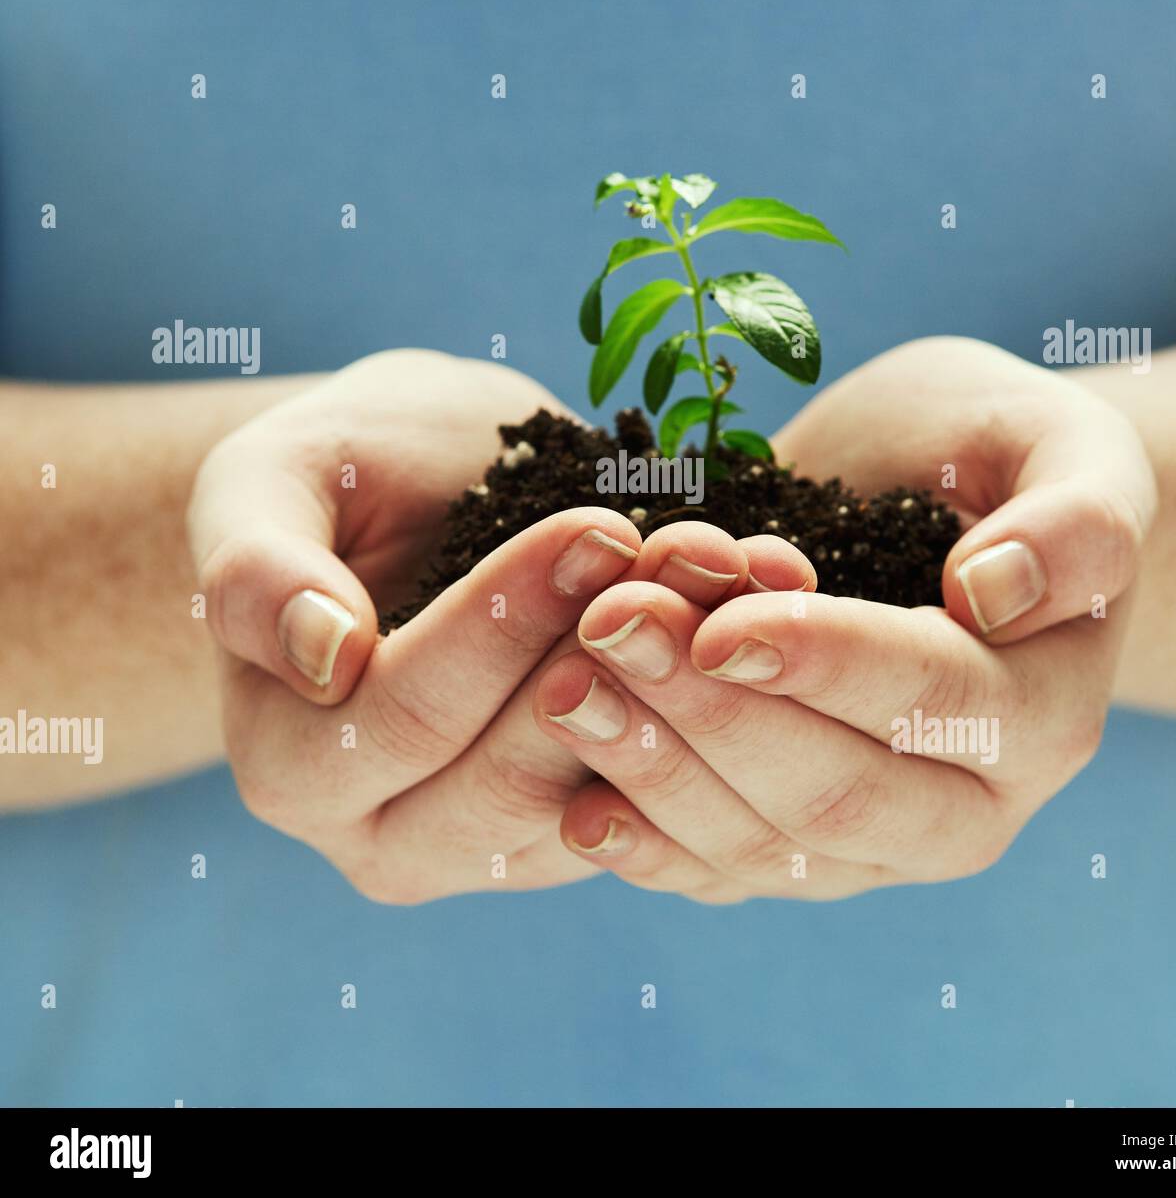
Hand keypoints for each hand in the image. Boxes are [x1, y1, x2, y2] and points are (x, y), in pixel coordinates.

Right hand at [187, 350, 810, 901]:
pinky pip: (668, 795)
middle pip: (513, 780)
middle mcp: (391, 835)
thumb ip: (258, 566)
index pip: (405, 717)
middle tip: (691, 549)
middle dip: (612, 657)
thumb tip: (321, 656)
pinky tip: (770, 610)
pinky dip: (726, 705)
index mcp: (296, 765)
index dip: (505, 623)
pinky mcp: (592, 829)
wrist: (427, 495)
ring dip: (688, 685)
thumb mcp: (272, 481)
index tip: (598, 527)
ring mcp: (498, 846)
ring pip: (605, 798)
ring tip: (739, 573)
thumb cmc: (344, 478)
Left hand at [529, 338, 1157, 901]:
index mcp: (1042, 712)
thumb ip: (1075, 520)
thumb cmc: (997, 458)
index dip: (824, 666)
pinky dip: (646, 845)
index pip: (933, 702)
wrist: (937, 508)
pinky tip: (574, 807)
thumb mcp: (1064, 444)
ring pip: (763, 847)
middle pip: (834, 796)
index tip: (720, 623)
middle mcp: (970, 807)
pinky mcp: (800, 852)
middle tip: (611, 629)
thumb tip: (993, 594)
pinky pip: (722, 872)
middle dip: (712, 717)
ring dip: (656, 771)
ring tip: (564, 687)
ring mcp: (879, 846)